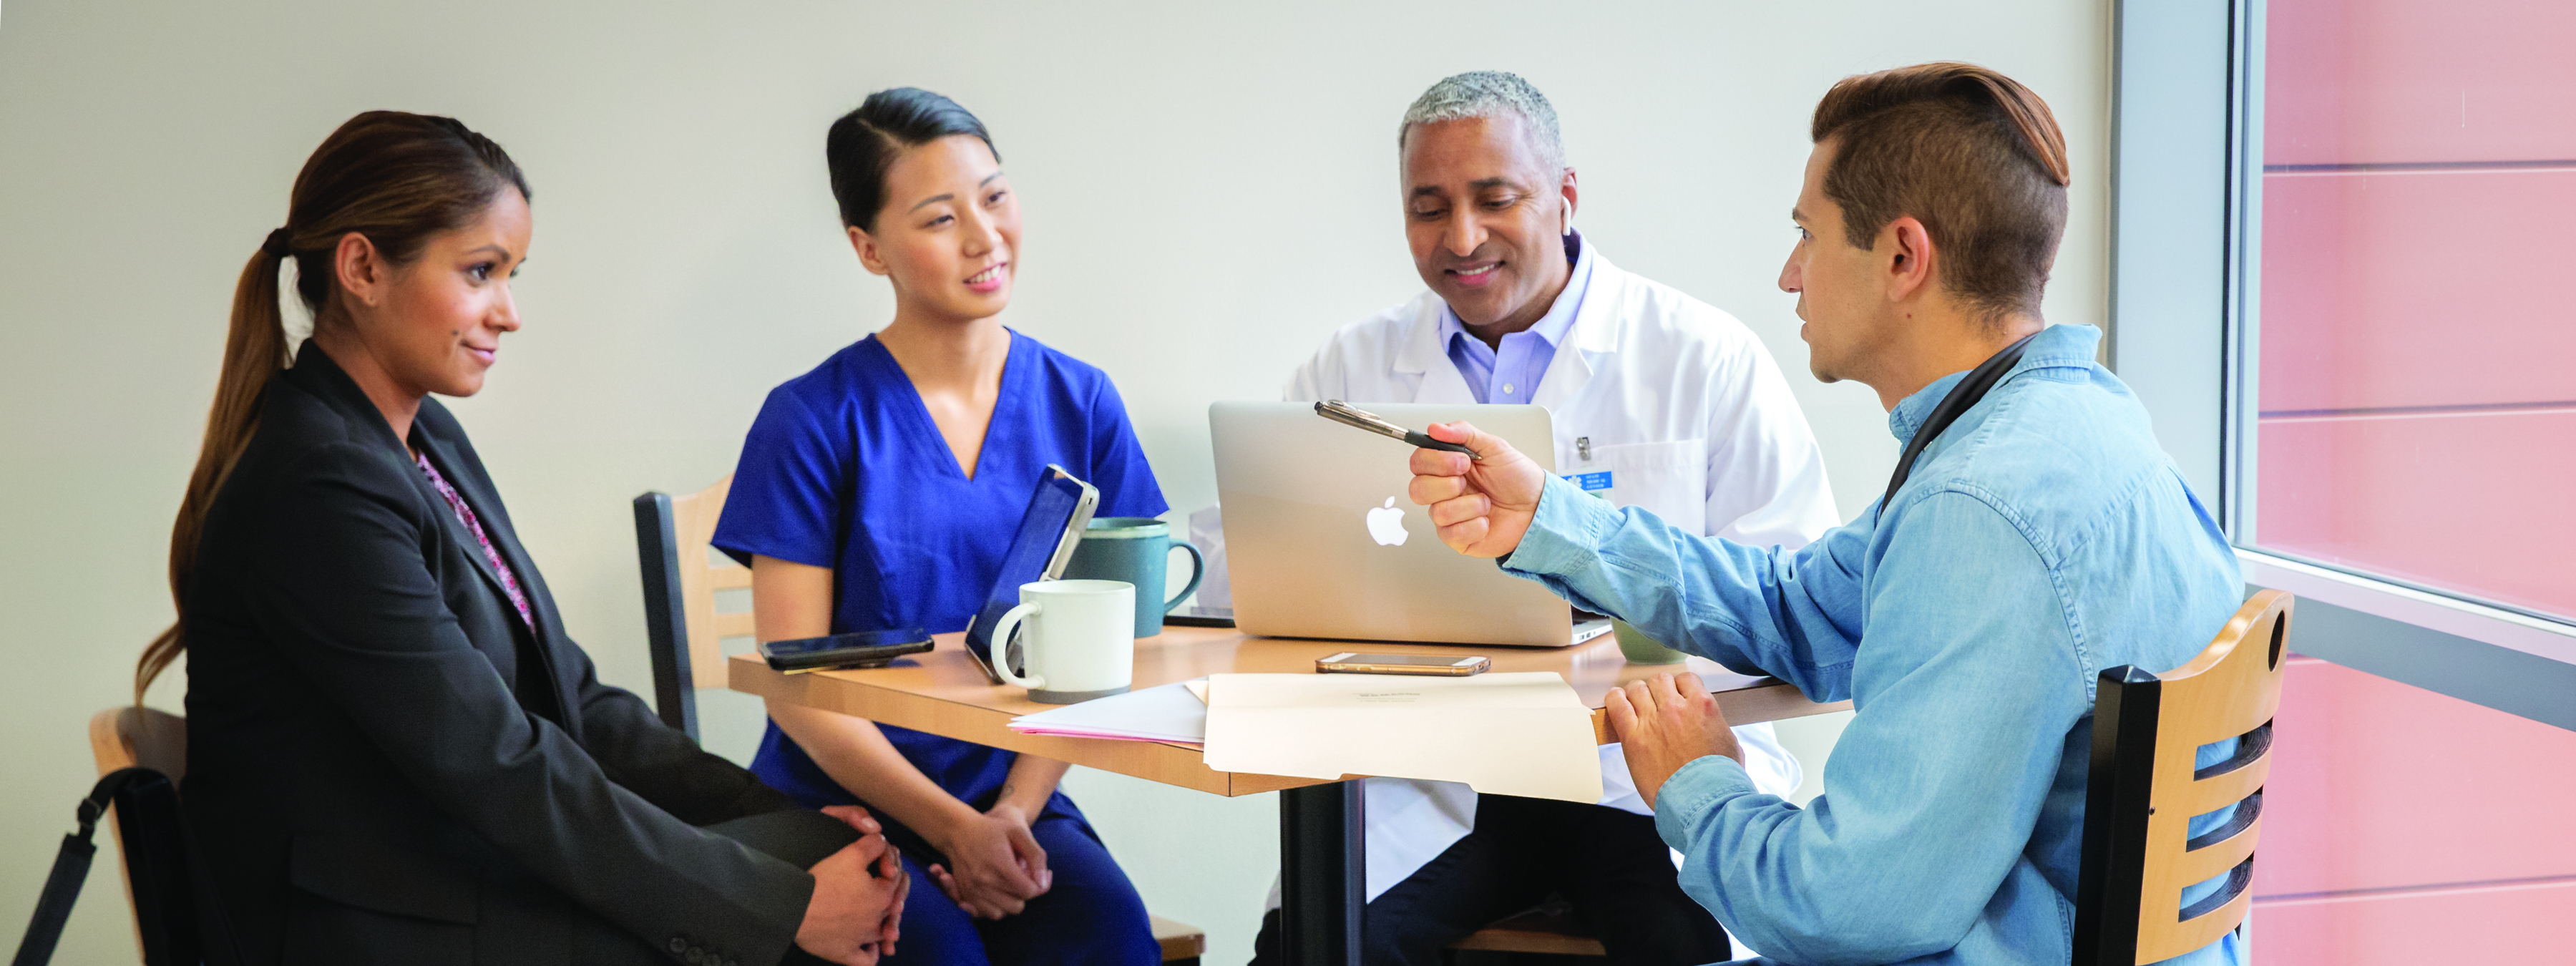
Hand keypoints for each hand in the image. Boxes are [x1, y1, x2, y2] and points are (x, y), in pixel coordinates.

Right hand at [795, 821, 905, 965]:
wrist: (794, 907)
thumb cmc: (823, 880)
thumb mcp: (851, 854)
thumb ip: (873, 844)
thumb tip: (883, 841)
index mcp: (884, 896)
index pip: (896, 879)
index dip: (891, 865)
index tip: (880, 859)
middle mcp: (877, 920)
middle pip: (892, 906)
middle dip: (892, 894)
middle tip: (884, 884)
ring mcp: (862, 939)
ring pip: (882, 934)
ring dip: (885, 927)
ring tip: (881, 919)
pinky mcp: (845, 953)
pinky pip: (865, 961)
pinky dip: (870, 955)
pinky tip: (871, 949)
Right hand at [926, 802, 1049, 919]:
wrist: (958, 831)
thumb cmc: (992, 830)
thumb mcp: (1019, 832)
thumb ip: (1036, 857)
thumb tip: (1043, 883)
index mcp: (1000, 865)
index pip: (1029, 891)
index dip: (1038, 884)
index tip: (1035, 873)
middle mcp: (984, 882)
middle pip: (1017, 906)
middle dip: (1023, 893)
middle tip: (1020, 877)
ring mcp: (972, 891)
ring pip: (1002, 913)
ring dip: (1009, 902)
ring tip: (1008, 883)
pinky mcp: (965, 896)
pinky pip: (986, 913)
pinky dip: (995, 906)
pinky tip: (997, 891)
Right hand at [1407, 421, 1547, 557]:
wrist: (1537, 507)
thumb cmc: (1517, 478)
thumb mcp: (1494, 446)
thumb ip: (1463, 433)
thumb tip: (1436, 428)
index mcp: (1447, 468)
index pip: (1418, 462)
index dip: (1434, 461)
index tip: (1461, 460)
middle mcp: (1443, 492)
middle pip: (1416, 490)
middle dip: (1446, 485)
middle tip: (1468, 481)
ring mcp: (1449, 516)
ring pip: (1438, 512)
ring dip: (1470, 505)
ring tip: (1486, 502)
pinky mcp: (1457, 538)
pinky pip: (1452, 534)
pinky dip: (1475, 525)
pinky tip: (1486, 520)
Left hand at [1606, 672, 1742, 808]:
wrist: (1702, 800)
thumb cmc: (1719, 779)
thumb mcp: (1730, 744)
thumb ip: (1715, 726)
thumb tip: (1709, 725)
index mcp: (1703, 706)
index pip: (1686, 679)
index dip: (1680, 687)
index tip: (1678, 696)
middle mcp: (1676, 708)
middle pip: (1660, 680)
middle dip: (1659, 689)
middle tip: (1658, 702)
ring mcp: (1653, 721)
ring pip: (1637, 688)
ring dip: (1637, 693)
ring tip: (1637, 703)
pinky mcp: (1633, 737)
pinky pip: (1617, 706)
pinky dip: (1615, 699)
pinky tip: (1617, 700)